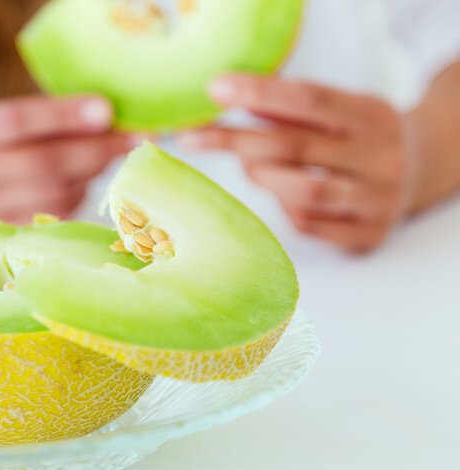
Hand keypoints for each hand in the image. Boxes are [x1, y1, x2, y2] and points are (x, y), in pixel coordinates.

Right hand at [0, 95, 129, 222]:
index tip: (107, 109)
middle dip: (95, 150)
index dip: (64, 115)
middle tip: (132, 138)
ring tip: (106, 156)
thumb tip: (114, 117)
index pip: (19, 120)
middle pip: (43, 164)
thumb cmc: (1, 131)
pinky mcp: (4, 225)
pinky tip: (82, 179)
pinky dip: (77, 195)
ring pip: (53, 193)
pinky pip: (53, 214)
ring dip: (89, 175)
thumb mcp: (13, 110)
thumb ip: (55, 114)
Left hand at [178, 75, 414, 252]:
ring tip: (249, 166)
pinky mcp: (368, 235)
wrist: (419, 172)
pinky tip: (283, 195)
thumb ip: (288, 107)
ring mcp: (378, 199)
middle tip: (196, 137)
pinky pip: (309, 224)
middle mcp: (381, 157)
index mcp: (372, 115)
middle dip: (238, 140)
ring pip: (304, 191)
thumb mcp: (336, 111)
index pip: (310, 99)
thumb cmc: (355, 137)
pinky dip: (284, 207)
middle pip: (296, 147)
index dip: (259, 93)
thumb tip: (224, 94)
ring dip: (263, 177)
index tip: (215, 89)